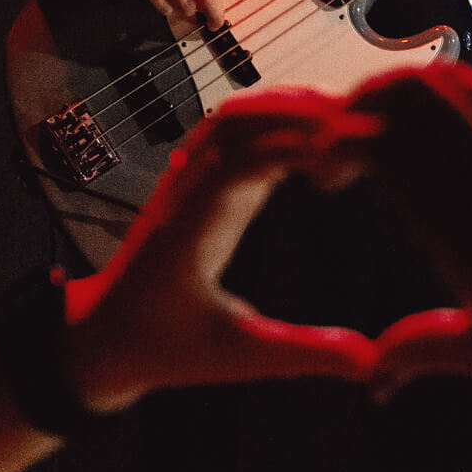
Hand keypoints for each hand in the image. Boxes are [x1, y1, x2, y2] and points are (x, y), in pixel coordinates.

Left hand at [62, 89, 377, 410]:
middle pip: (236, 121)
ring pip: (233, 117)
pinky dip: (276, 122)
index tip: (343, 155)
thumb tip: (370, 362)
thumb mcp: (238, 357)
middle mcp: (185, 193)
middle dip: (298, 113)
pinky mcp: (200, 181)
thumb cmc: (164, 349)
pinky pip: (235, 132)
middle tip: (361, 129)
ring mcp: (189, 181)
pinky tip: (315, 144)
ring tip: (346, 125)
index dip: (290, 149)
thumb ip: (303, 354)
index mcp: (188, 230)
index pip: (236, 165)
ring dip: (288, 109)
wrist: (101, 338)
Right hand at [328, 63, 471, 396]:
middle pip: (405, 91)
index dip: (334, 142)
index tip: (322, 175)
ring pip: (449, 81)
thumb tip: (374, 379)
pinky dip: (453, 106)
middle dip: (359, 105)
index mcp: (458, 218)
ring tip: (392, 134)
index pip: (376, 138)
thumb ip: (424, 349)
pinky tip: (451, 148)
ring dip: (407, 95)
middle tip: (345, 143)